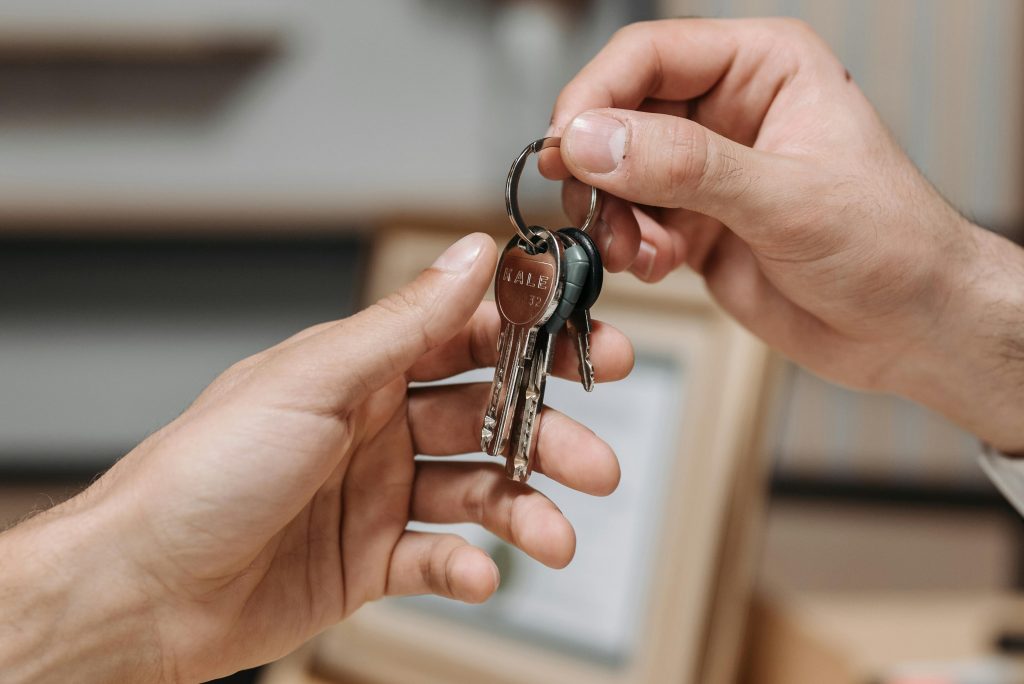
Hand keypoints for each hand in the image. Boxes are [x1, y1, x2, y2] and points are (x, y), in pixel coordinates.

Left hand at [0, 234, 632, 682]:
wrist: (143, 586)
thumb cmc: (204, 469)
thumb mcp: (316, 378)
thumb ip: (405, 321)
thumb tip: (472, 253)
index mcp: (361, 368)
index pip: (466, 339)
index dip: (534, 340)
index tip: (594, 346)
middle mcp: (375, 426)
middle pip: (485, 420)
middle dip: (545, 437)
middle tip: (594, 460)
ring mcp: (375, 494)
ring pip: (474, 493)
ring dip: (523, 511)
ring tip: (556, 535)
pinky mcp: (368, 559)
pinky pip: (438, 559)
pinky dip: (468, 568)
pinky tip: (481, 574)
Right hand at [541, 18, 1023, 451]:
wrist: (907, 328)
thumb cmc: (889, 245)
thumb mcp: (786, 198)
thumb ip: (686, 165)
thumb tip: (596, 139)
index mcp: (763, 68)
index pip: (650, 54)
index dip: (597, 94)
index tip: (566, 144)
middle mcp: (728, 111)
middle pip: (622, 114)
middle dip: (600, 166)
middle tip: (590, 207)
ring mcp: (708, 170)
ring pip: (619, 173)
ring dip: (610, 215)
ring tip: (632, 250)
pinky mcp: (695, 223)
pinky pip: (633, 223)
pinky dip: (630, 247)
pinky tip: (656, 266)